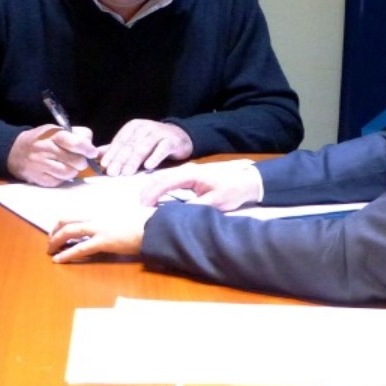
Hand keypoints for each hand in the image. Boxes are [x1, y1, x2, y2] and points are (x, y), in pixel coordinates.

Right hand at [7, 124, 97, 186]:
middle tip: (79, 160)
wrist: (14, 151)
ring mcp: (41, 165)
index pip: (73, 141)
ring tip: (68, 166)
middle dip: (82, 161)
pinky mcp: (39, 179)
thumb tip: (91, 145)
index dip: (86, 148)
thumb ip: (76, 134)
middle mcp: (45, 149)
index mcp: (52, 134)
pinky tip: (58, 171)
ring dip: (73, 171)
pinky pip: (59, 181)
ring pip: (69, 173)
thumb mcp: (56, 130)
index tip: (92, 152)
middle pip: (75, 160)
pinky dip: (62, 178)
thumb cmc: (42, 140)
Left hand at [47, 207, 153, 262]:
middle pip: (66, 219)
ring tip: (49, 251)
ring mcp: (99, 228)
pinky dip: (66, 254)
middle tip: (50, 242)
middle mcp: (96, 217)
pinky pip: (79, 248)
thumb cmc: (144, 221)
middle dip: (54, 231)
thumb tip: (111, 223)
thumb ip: (113, 218)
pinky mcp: (103, 241)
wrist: (154, 226)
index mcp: (101, 211)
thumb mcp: (125, 215)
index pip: (75, 214)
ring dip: (55, 241)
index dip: (62, 223)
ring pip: (68, 231)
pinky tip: (58, 260)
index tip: (57, 230)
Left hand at [99, 118, 192, 175]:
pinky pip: (162, 149)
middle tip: (113, 173)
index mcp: (133, 127)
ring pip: (144, 147)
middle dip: (120, 160)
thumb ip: (117, 149)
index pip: (120, 141)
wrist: (179, 137)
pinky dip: (155, 157)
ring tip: (127, 173)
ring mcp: (159, 133)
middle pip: (130, 145)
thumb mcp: (134, 143)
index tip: (105, 166)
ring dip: (134, 161)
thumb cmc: (153, 143)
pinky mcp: (171, 140)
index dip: (111, 154)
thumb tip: (97, 156)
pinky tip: (148, 166)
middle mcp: (144, 127)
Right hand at [138, 159, 262, 210]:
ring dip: (152, 188)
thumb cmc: (232, 191)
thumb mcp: (215, 203)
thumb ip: (194, 208)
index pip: (165, 181)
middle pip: (160, 177)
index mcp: (192, 174)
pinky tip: (155, 196)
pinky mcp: (190, 176)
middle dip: (147, 190)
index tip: (143, 206)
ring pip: (163, 176)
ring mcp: (188, 171)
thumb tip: (174, 215)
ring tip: (143, 202)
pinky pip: (169, 179)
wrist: (247, 181)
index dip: (152, 193)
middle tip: (138, 206)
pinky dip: (159, 186)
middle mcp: (187, 170)